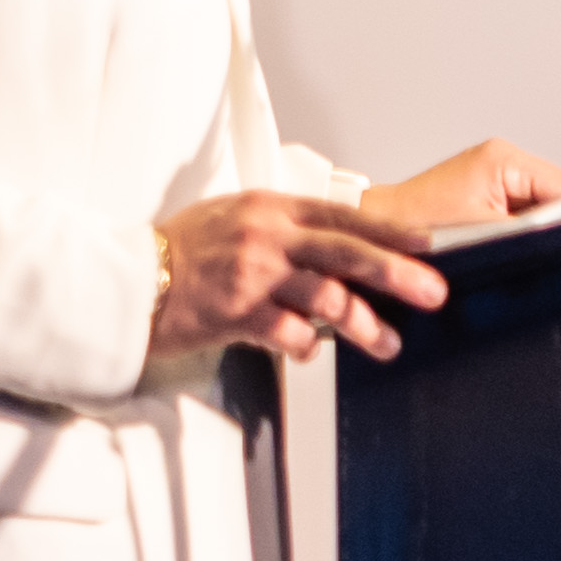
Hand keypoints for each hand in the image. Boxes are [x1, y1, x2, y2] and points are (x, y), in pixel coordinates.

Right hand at [158, 185, 451, 364]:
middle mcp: (267, 236)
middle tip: (433, 292)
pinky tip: (313, 352)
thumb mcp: (234, 218)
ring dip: (363, 324)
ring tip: (389, 343)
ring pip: (326, 298)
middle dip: (397, 273)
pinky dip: (307, 345)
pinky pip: (288, 332)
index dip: (388, 232)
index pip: (342, 218)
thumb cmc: (181, 250)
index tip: (426, 245)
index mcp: (270, 208)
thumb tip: (331, 244)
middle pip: (347, 253)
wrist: (127, 279)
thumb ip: (282, 226)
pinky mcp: (235, 312)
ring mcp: (252, 274)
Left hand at [362, 139, 560, 240]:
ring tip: (523, 255)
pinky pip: (521, 215)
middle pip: (559, 197)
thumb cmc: (411, 232)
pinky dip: (521, 236)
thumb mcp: (483, 238)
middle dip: (559, 228)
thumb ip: (530, 235)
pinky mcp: (484, 194)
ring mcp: (493, 176)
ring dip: (539, 234)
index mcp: (502, 159)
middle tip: (554, 258)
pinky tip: (510, 251)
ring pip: (542, 209)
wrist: (371, 236)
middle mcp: (501, 160)